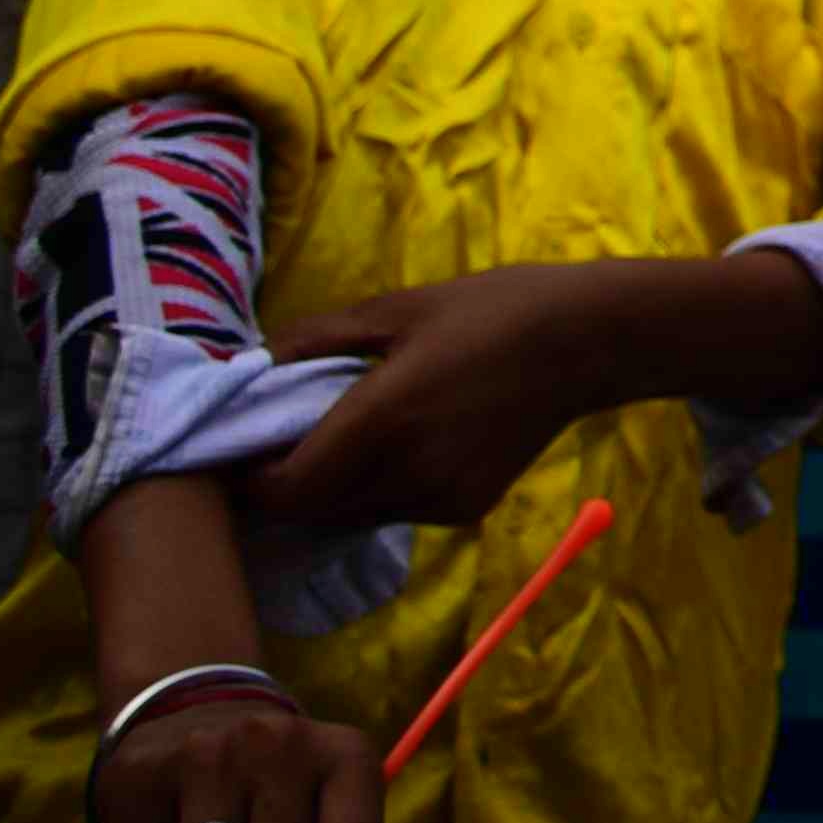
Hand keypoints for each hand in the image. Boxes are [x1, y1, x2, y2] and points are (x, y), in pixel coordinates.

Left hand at [241, 256, 800, 534]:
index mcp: (383, 420)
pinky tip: (394, 446)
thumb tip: (248, 364)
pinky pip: (392, 510)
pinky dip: (374, 489)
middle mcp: (407, 473)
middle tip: (270, 444)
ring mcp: (439, 499)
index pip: (284, 490)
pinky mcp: (464, 509)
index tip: (233, 452)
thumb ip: (317, 340)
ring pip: (349, 515)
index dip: (247, 482)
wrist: (589, 342)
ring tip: (331, 439)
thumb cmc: (492, 309)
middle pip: (310, 510)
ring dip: (327, 489)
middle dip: (280, 486)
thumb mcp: (399, 307)